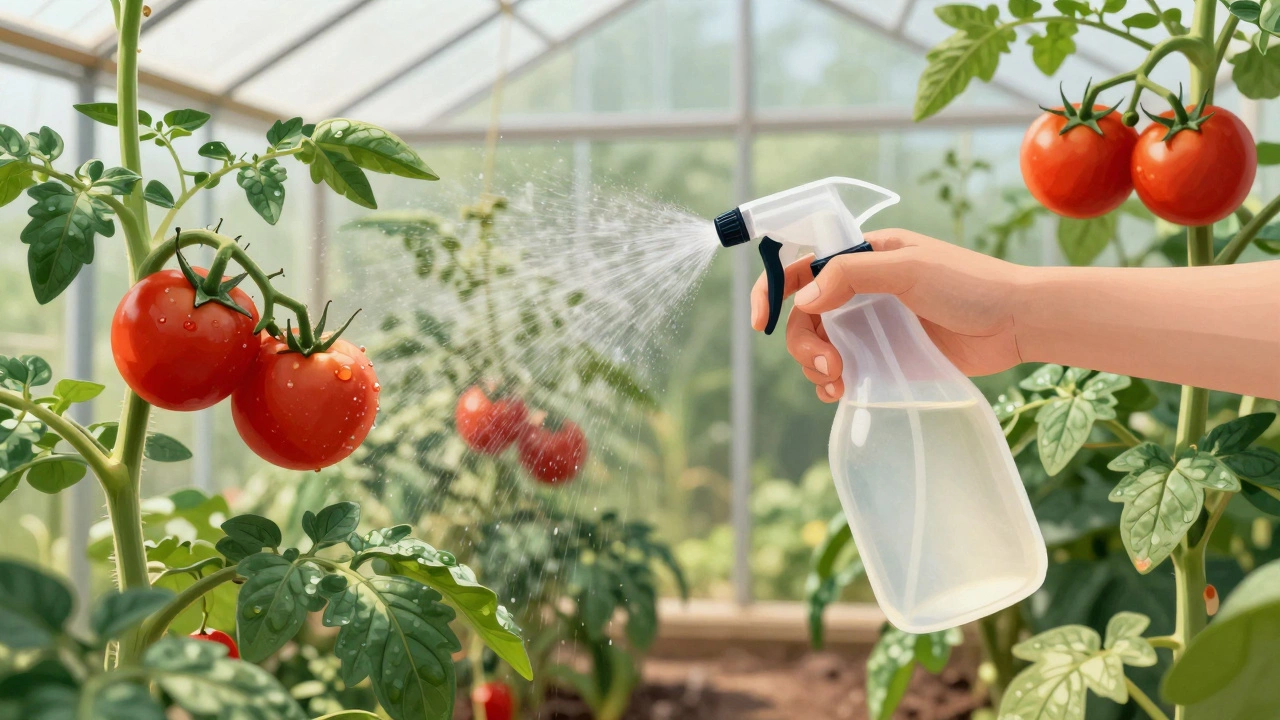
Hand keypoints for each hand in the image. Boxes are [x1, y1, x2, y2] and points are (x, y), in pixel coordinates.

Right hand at [751, 229, 1023, 402]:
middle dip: (804, 344)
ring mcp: (873, 323)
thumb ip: (851, 275)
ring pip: (819, 345)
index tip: (761, 322)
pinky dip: (832, 381)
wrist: (1018, 323)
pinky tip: (842, 391)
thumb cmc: (970, 285)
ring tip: (838, 383)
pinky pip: (843, 368)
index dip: (771, 291)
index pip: (800, 267)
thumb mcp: (908, 269)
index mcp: (862, 255)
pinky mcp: (887, 355)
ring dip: (815, 366)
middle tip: (829, 367)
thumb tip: (803, 300)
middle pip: (804, 316)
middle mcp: (861, 288)